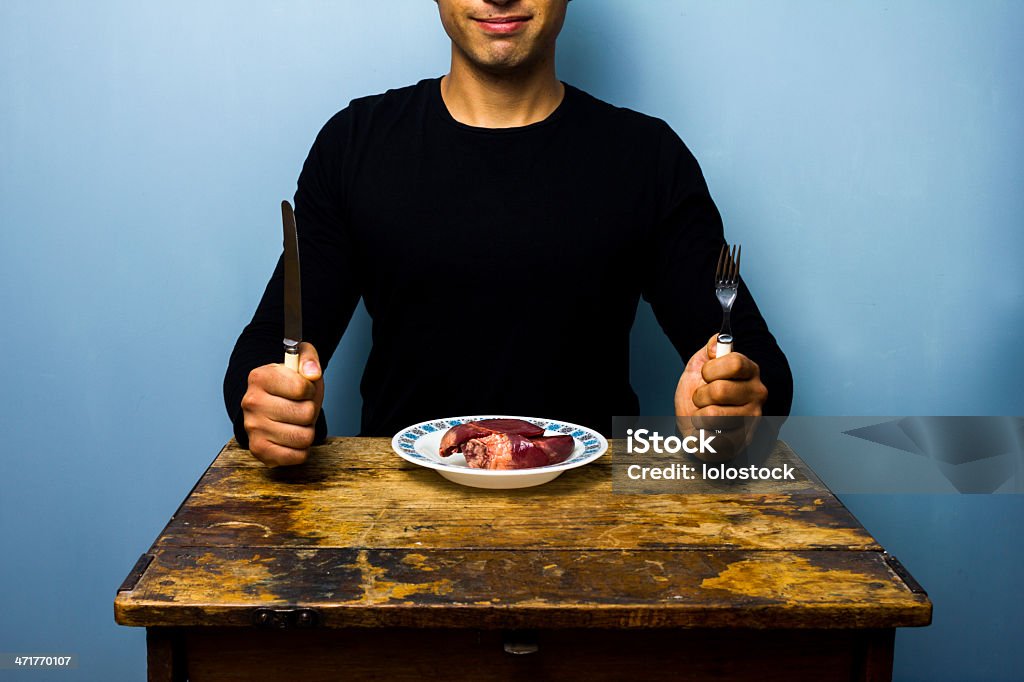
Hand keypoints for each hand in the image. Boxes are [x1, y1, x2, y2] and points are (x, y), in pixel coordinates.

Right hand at [241, 342, 323, 466]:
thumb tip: (312, 374)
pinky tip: (292, 437)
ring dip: (307, 430)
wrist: (270, 403)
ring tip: (296, 421)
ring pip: (304, 437)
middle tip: (299, 407)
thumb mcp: (299, 361)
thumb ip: (309, 359)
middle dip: (310, 410)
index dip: (310, 389)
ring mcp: (253, 428)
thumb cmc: (289, 384)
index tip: (303, 388)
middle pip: (306, 414)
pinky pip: (296, 456)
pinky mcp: (258, 449)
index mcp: (260, 377)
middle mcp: (251, 402)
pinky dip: (301, 449)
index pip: (301, 388)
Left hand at [674, 334, 767, 460]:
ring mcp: (753, 418)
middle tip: (702, 399)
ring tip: (704, 415)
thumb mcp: (700, 365)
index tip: (705, 375)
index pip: (734, 363)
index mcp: (749, 371)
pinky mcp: (743, 441)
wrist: (695, 422)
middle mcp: (757, 393)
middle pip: (720, 390)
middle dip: (700, 395)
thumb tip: (717, 341)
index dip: (711, 369)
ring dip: (698, 415)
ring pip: (713, 415)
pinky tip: (707, 430)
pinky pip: (714, 438)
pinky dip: (701, 434)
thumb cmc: (700, 393)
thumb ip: (710, 349)